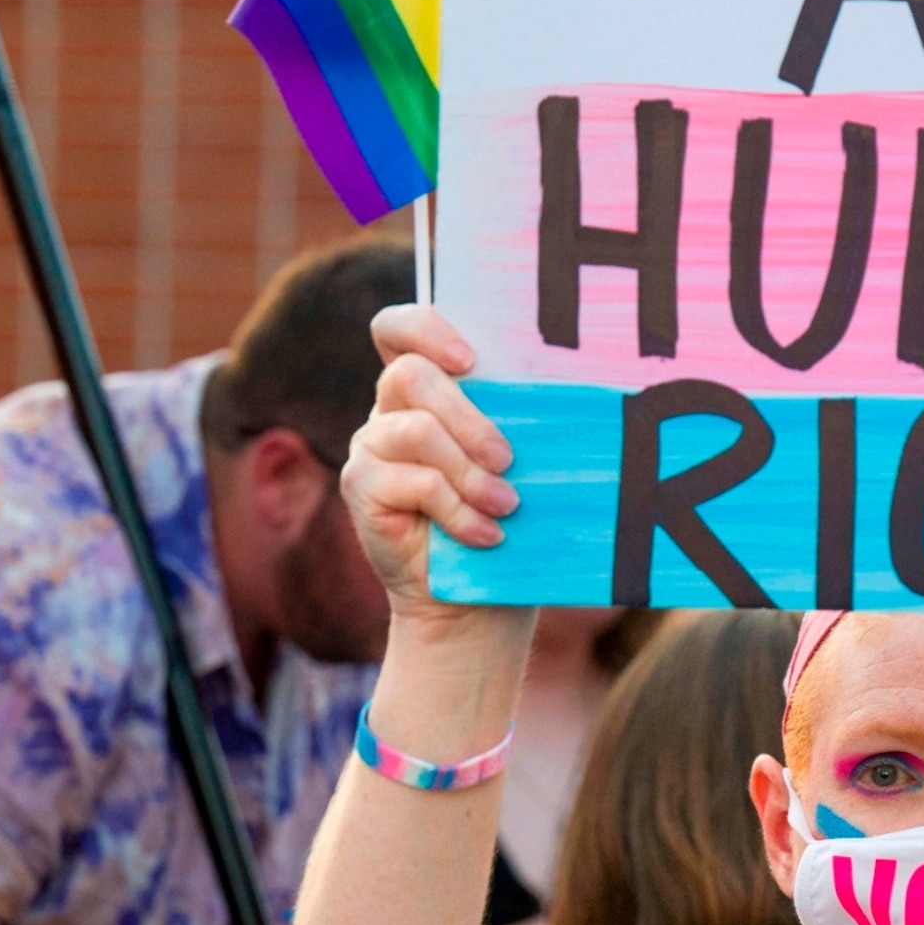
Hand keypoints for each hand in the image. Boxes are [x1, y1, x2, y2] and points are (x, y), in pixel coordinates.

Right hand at [341, 305, 519, 621]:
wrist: (476, 595)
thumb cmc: (506, 515)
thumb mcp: (515, 458)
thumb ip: (514, 416)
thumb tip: (561, 389)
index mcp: (428, 388)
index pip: (399, 329)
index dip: (426, 329)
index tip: (470, 359)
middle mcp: (390, 409)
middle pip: (409, 375)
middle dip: (467, 416)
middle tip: (507, 458)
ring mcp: (371, 446)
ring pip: (415, 430)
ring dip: (468, 471)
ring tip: (505, 505)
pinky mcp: (363, 487)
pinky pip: (414, 481)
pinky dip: (458, 509)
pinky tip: (485, 534)